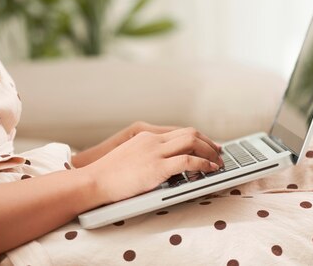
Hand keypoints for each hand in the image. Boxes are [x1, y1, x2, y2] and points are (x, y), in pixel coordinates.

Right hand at [81, 127, 223, 203]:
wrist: (93, 180)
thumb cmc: (107, 175)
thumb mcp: (129, 157)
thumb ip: (146, 156)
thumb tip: (164, 165)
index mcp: (146, 136)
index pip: (179, 131)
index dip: (198, 138)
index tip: (208, 145)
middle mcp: (152, 140)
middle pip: (189, 133)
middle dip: (208, 142)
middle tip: (219, 152)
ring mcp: (155, 153)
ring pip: (192, 142)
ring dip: (209, 151)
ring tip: (218, 162)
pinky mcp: (156, 168)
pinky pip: (188, 161)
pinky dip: (203, 164)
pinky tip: (209, 169)